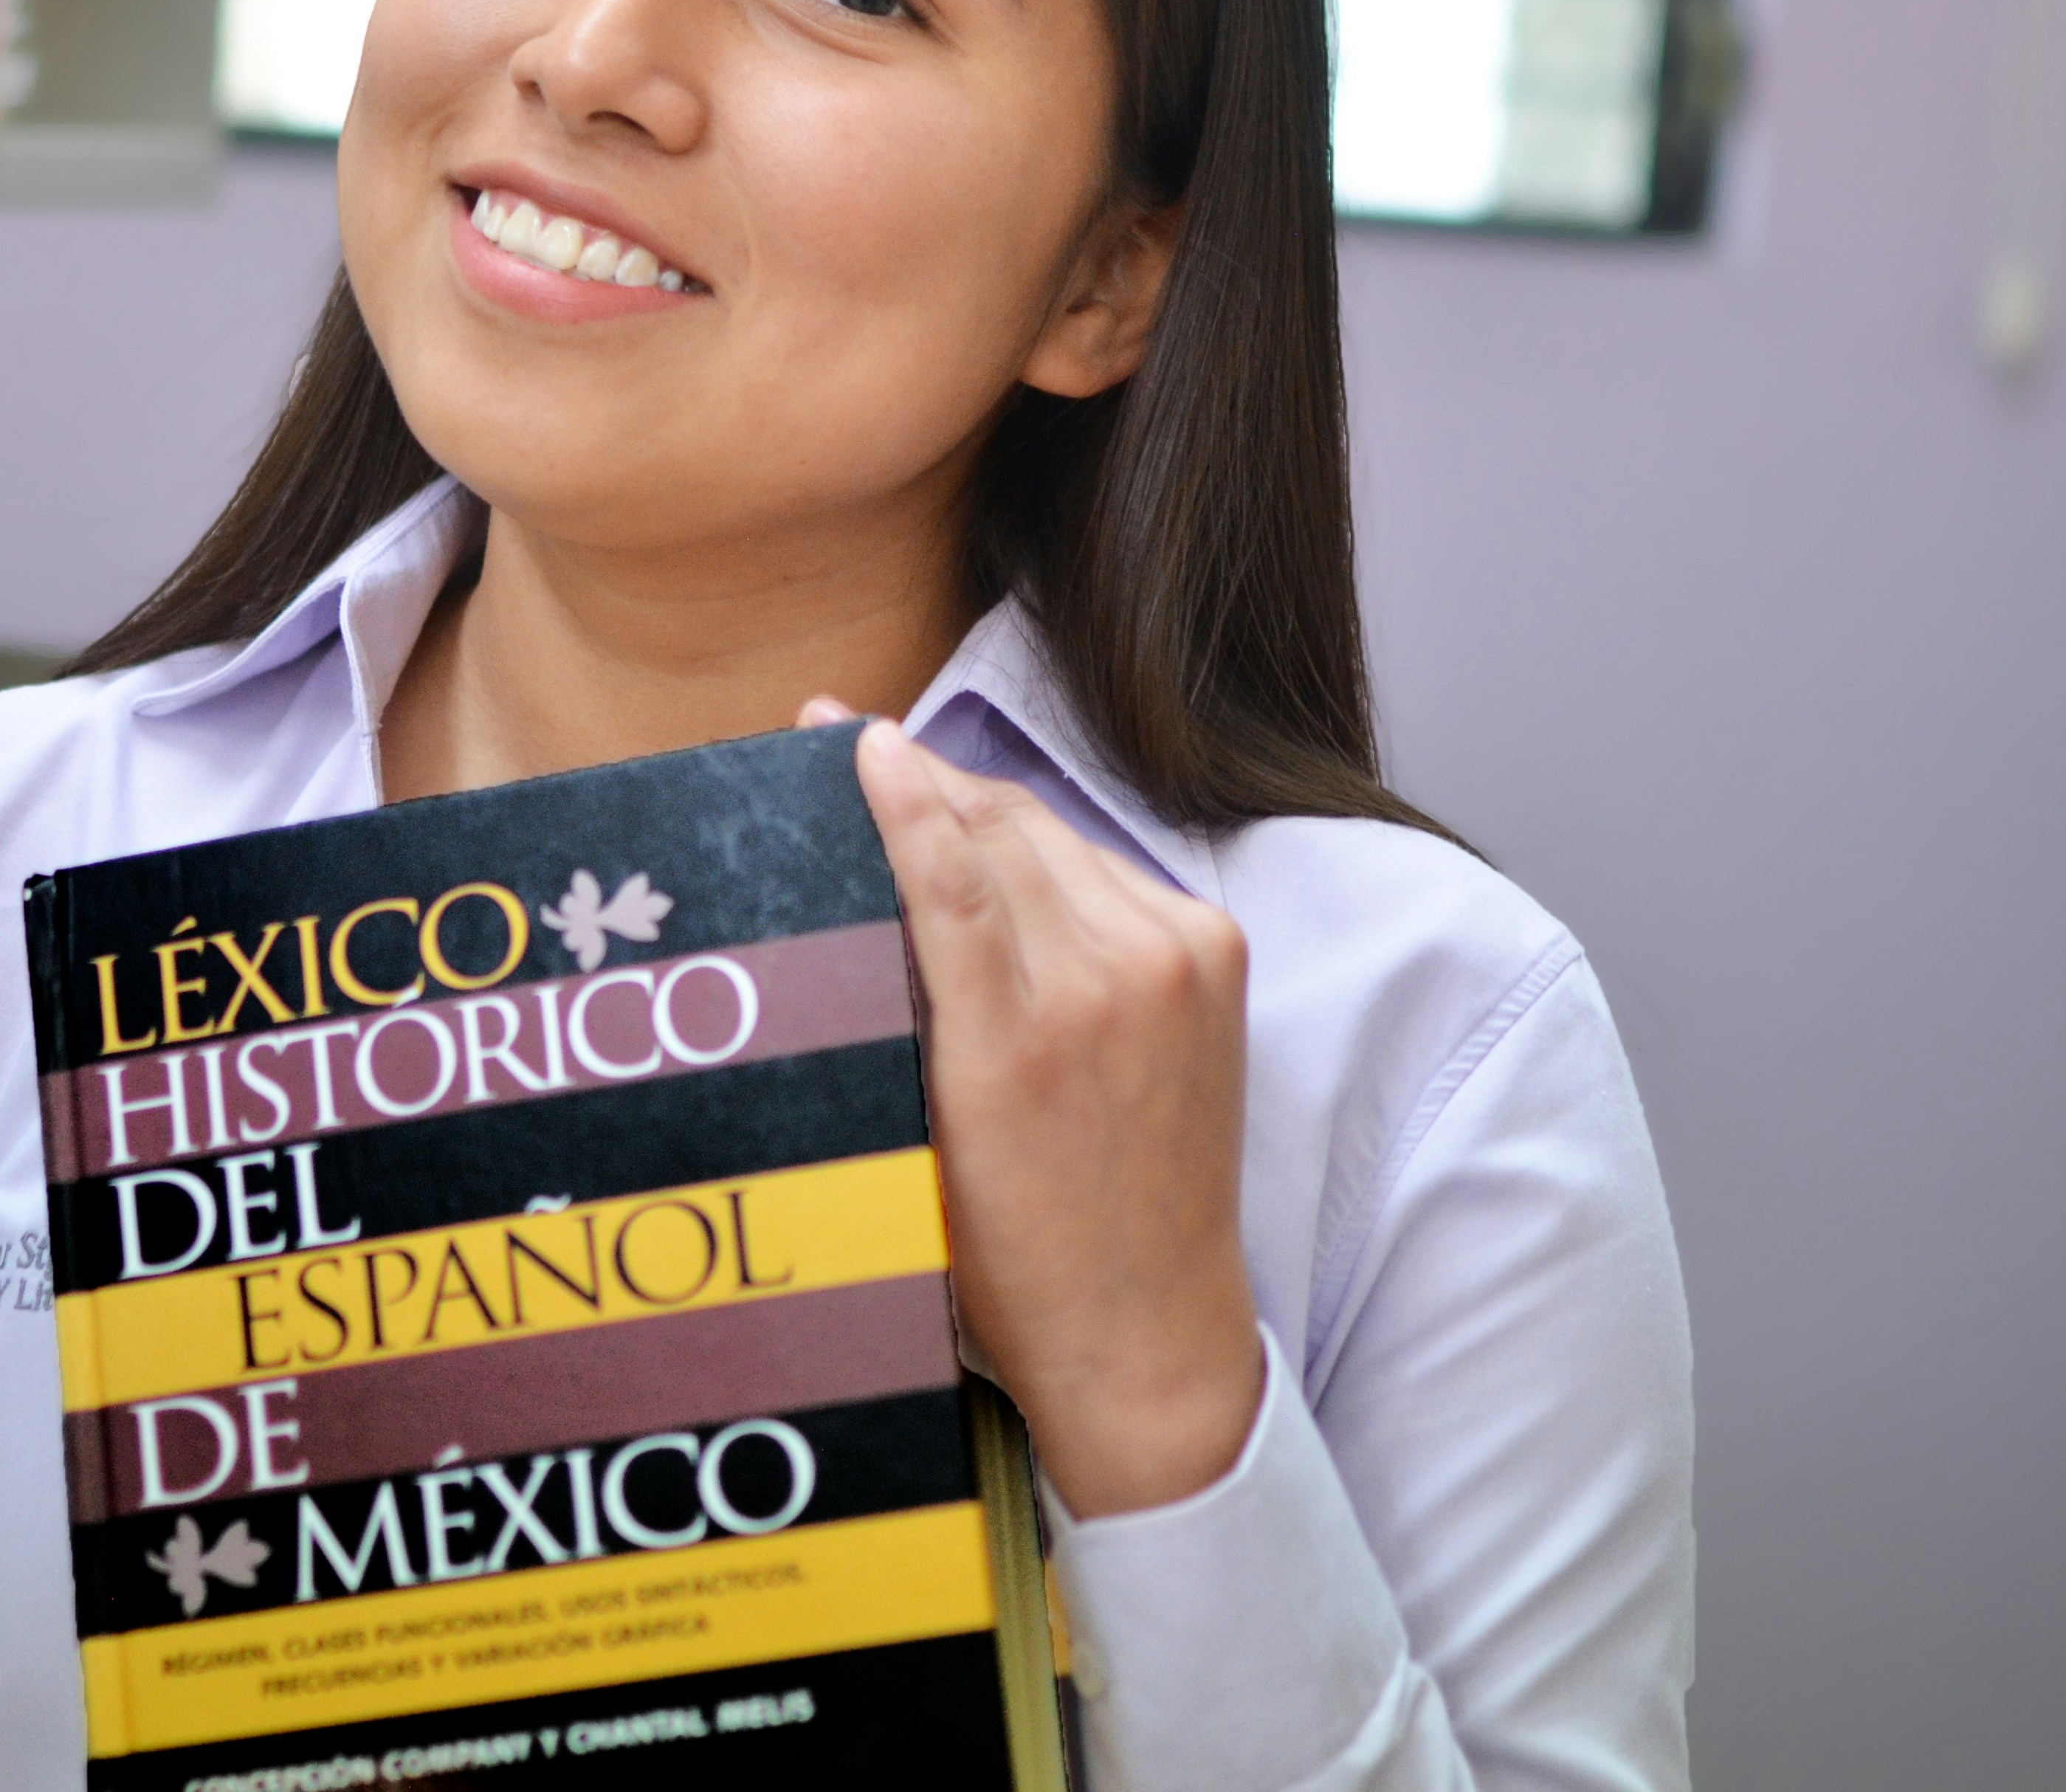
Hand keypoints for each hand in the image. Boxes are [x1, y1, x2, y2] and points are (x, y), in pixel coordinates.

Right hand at [810, 700, 1267, 1517]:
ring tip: (922, 797)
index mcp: (1016, 1037)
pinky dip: (1052, 857)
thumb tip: (867, 875)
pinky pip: (1110, 869)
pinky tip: (1006, 861)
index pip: (946, 865)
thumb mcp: (920, 1130)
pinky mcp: (1216, 958)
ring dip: (987, 813)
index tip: (849, 735)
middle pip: (1001, 828)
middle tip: (864, 750)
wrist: (1148, 1329)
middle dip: (929, 783)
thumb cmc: (1006, 1254)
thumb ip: (903, 997)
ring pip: (1056, 836)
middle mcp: (1109, 982)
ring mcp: (1177, 963)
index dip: (894, 789)